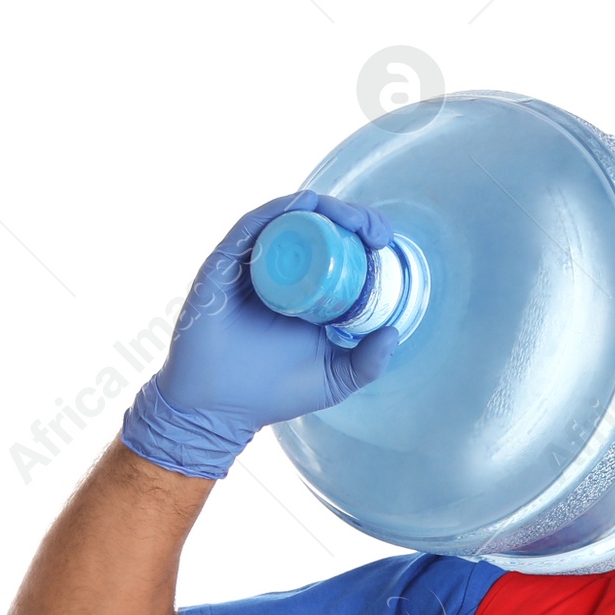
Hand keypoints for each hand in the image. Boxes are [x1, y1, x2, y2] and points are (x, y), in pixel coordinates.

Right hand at [121, 190, 401, 478]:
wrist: (220, 409)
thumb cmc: (273, 394)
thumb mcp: (335, 380)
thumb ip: (368, 362)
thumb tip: (394, 332)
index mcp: (303, 291)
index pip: (334, 249)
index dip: (361, 237)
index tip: (385, 242)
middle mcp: (276, 272)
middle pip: (314, 228)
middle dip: (349, 219)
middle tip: (375, 232)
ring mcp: (248, 266)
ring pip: (286, 220)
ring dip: (321, 209)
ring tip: (352, 219)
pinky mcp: (223, 265)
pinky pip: (250, 227)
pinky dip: (278, 211)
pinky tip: (304, 204)